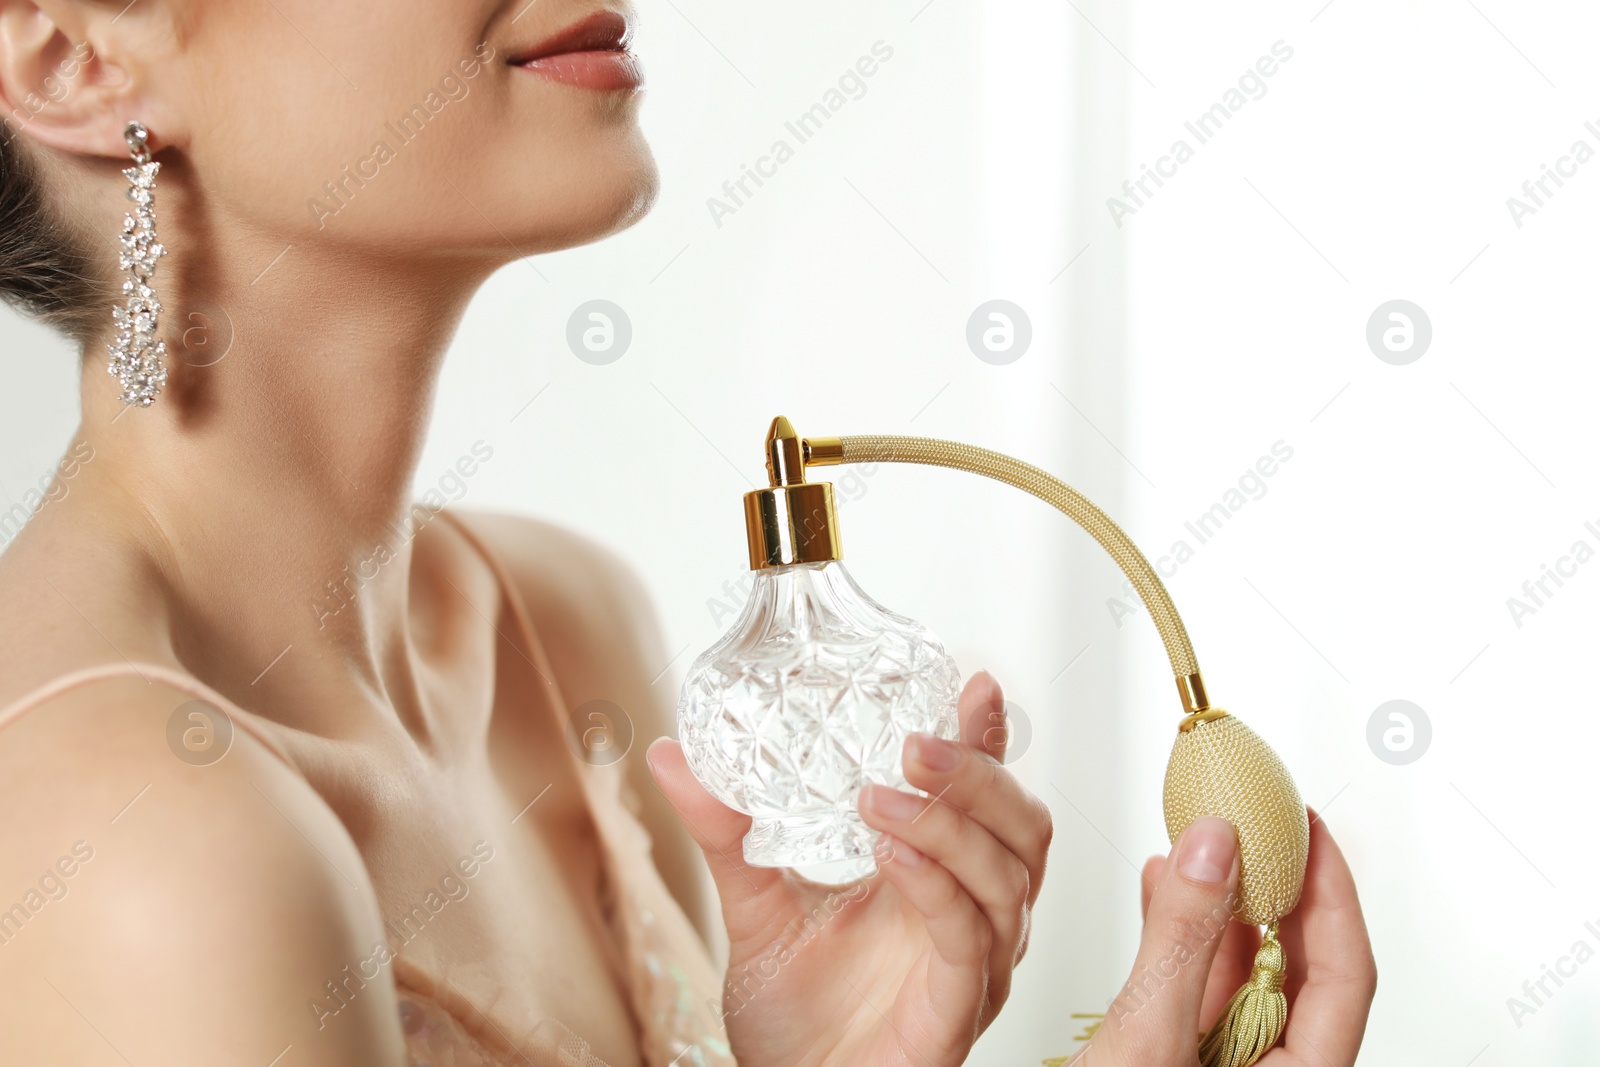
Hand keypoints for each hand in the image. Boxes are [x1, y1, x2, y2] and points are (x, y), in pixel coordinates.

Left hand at [648, 671, 1049, 1066]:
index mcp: (937, 875)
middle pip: (1020, 824)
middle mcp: (971, 912)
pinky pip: (969, 935)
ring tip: (881, 795)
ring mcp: (974, 961)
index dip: (987, 740)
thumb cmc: (792, 1016)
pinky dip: (937, 884)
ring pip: (1007, 873)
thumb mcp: (753, 904)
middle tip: (916, 740)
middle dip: (978, 773)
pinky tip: (891, 853)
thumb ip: (725, 832)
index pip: (983, 795)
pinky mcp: (958, 1006)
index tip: (970, 685)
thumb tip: (672, 757)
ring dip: (951, 821)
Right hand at [1078, 810, 1375, 1065]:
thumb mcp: (1146, 1042)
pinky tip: (1163, 891)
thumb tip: (1216, 847)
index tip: (1310, 827)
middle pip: (1299, 969)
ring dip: (1222, 902)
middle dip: (1276, 886)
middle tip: (1262, 819)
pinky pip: (1199, 988)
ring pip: (1244, 974)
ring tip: (1204, 841)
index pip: (1345, 974)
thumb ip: (1182, 941)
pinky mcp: (1181, 1062)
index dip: (1333, 892)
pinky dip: (1182, 934)